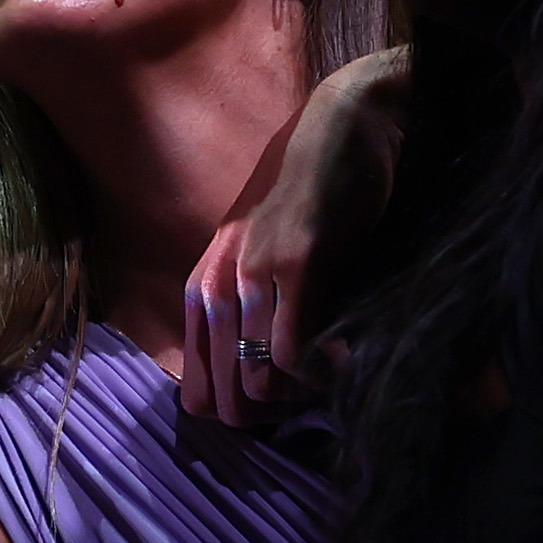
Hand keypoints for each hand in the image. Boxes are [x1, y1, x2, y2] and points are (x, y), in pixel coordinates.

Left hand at [184, 48, 408, 428]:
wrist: (341, 124)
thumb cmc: (306, 190)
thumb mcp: (258, 252)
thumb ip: (250, 305)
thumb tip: (263, 380)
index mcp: (200, 289)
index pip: (197, 395)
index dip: (240, 414)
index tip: (283, 404)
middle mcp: (215, 288)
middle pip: (225, 403)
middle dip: (271, 418)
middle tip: (312, 400)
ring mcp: (251, 275)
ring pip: (256, 386)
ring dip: (299, 399)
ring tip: (331, 376)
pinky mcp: (295, 263)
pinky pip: (294, 352)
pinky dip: (322, 373)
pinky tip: (345, 355)